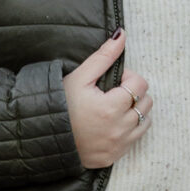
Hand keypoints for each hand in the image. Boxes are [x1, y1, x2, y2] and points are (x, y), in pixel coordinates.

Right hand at [65, 31, 152, 168]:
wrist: (43, 137)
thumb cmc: (60, 104)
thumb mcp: (80, 77)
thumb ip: (104, 56)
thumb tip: (121, 34)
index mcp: (111, 107)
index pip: (140, 84)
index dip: (129, 78)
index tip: (114, 81)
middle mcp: (118, 128)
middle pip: (146, 102)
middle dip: (134, 93)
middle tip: (114, 92)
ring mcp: (118, 145)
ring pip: (145, 121)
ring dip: (135, 110)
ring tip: (115, 107)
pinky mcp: (114, 156)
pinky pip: (136, 139)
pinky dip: (131, 128)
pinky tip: (113, 123)